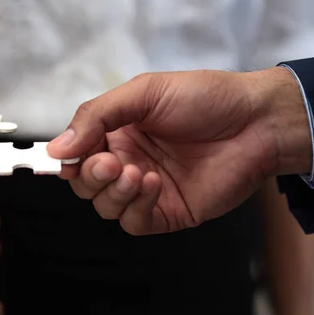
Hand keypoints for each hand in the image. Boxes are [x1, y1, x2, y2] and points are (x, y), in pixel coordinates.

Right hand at [48, 67, 308, 234]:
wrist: (257, 121)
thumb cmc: (203, 98)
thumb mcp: (143, 93)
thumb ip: (96, 117)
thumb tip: (56, 148)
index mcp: (116, 132)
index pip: (76, 154)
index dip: (67, 159)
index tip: (64, 160)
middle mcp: (126, 161)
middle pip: (85, 184)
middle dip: (91, 176)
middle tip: (112, 162)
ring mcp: (146, 189)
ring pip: (106, 206)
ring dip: (114, 192)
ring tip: (138, 172)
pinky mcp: (167, 212)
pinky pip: (134, 222)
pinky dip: (136, 207)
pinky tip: (153, 185)